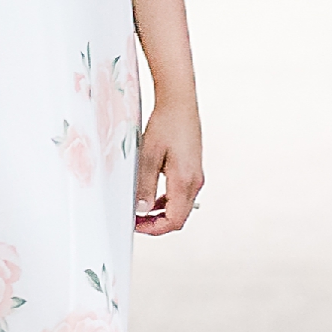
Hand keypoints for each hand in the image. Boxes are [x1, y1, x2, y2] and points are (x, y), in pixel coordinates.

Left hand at [134, 92, 202, 234]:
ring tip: (139, 209)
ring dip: (160, 213)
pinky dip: (166, 201)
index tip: (136, 224)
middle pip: (178, 217)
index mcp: (185, 181)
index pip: (174, 220)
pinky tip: (151, 195)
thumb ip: (145, 185)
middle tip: (135, 219)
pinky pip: (181, 195)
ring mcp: (196, 177)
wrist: (179, 104)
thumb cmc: (166, 124)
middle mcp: (194, 182)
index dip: (154, 228)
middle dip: (156, 223)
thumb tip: (141, 209)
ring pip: (180, 207)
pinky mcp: (193, 170)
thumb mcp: (149, 155)